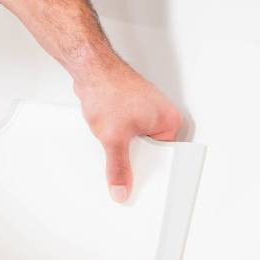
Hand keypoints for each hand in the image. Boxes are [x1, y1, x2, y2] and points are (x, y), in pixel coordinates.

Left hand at [74, 59, 182, 201]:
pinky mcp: (131, 110)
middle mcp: (161, 117)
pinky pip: (127, 134)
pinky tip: (107, 135)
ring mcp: (146, 113)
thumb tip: (121, 189)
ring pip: (137, 144)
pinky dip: (117, 138)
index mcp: (169, 122)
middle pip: (152, 153)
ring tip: (114, 144)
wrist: (90, 69)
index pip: (168, 159)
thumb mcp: (114, 139)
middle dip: (136, 161)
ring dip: (124, 149)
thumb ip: (118, 168)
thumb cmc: (108, 90)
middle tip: (124, 167)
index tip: (143, 187)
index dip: (153, 174)